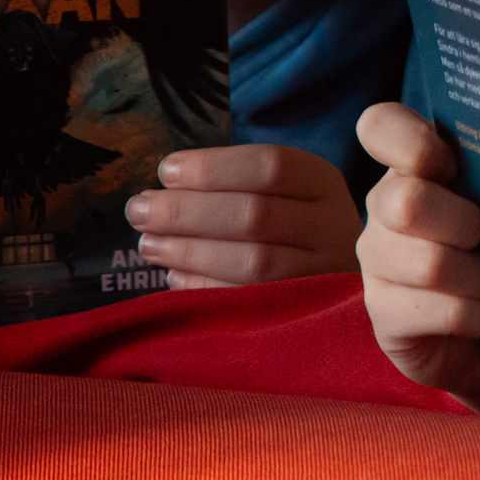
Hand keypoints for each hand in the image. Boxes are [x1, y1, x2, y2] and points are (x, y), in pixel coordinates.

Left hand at [125, 144, 362, 288]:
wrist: (341, 277)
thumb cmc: (291, 226)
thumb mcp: (281, 192)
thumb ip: (233, 185)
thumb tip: (162, 191)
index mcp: (323, 184)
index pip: (271, 166)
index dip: (212, 168)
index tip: (165, 171)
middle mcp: (332, 226)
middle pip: (256, 214)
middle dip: (187, 212)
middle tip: (139, 209)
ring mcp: (323, 273)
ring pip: (254, 261)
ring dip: (190, 251)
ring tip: (148, 244)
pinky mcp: (305, 313)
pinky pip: (247, 300)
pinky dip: (204, 287)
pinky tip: (175, 276)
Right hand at [357, 102, 479, 406]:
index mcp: (414, 167)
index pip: (381, 126)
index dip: (410, 140)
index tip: (449, 164)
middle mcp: (385, 207)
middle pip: (409, 202)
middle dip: (467, 225)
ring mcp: (377, 262)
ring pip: (431, 263)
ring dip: (479, 277)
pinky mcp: (383, 315)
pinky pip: (442, 311)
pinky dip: (477, 316)